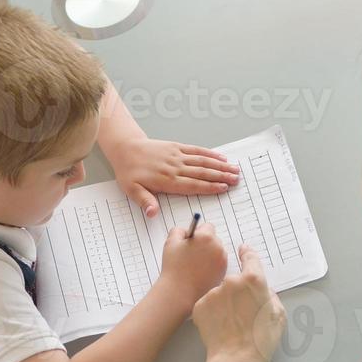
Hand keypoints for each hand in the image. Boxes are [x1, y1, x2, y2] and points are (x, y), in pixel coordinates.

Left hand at [109, 136, 240, 217]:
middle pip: (202, 173)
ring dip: (220, 165)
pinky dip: (210, 153)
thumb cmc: (129, 172)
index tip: (223, 188)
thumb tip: (153, 214)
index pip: (192, 185)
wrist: (125, 149)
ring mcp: (177, 156)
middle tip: (236, 179)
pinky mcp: (177, 147)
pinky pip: (196, 150)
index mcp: (167, 180)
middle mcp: (175, 167)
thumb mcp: (131, 190)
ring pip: (202, 161)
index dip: (209, 187)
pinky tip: (221, 157)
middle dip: (221, 176)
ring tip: (234, 169)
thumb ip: (145, 201)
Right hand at [157, 222, 227, 306]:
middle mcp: (218, 247)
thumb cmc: (174, 268)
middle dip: (204, 244)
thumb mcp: (171, 242)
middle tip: (191, 254)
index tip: (191, 241)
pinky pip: (218, 264)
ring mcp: (222, 261)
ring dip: (209, 255)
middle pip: (214, 239)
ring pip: (217, 252)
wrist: (180, 292)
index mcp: (206, 237)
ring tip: (195, 265)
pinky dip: (211, 266)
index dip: (198, 233)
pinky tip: (199, 272)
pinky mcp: (223, 273)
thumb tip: (186, 231)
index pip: (208, 227)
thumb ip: (179, 230)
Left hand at [193, 244, 284, 361]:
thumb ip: (270, 295)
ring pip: (219, 293)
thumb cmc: (262, 339)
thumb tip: (263, 291)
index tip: (243, 250)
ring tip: (231, 323)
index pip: (250, 258)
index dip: (247, 253)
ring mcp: (213, 293)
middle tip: (242, 311)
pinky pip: (207, 304)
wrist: (236, 359)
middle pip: (234, 280)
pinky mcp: (199, 305)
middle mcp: (231, 281)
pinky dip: (212, 312)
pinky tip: (220, 326)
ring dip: (224, 302)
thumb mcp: (278, 314)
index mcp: (253, 280)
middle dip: (237, 291)